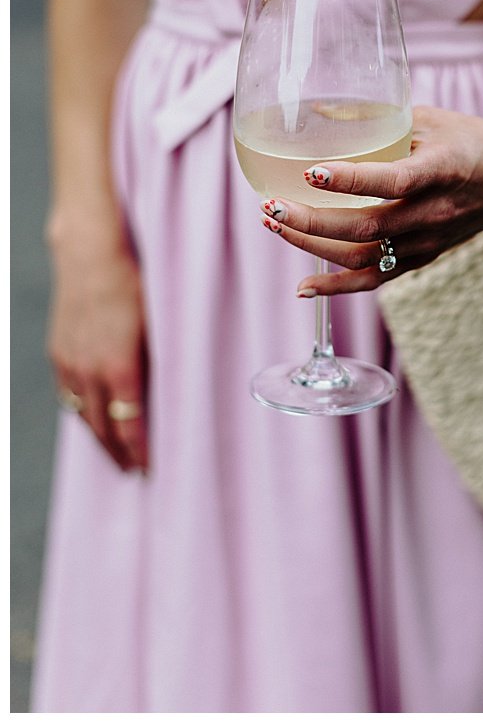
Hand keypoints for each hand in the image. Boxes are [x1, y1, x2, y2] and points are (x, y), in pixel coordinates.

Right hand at [47, 247, 148, 471]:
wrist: (90, 254)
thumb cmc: (137, 284)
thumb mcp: (161, 323)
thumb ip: (164, 362)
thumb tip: (180, 391)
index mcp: (120, 367)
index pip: (130, 424)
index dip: (140, 451)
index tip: (151, 469)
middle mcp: (89, 371)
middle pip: (103, 427)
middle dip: (119, 453)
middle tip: (135, 472)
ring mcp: (69, 363)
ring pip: (82, 415)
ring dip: (99, 438)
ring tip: (115, 455)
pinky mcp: (58, 353)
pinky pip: (67, 395)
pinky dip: (82, 413)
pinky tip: (92, 419)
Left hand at [259, 105, 482, 295]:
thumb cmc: (473, 141)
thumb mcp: (434, 119)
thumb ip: (384, 121)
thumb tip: (320, 115)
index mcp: (443, 169)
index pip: (394, 180)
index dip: (351, 181)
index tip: (311, 173)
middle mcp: (436, 211)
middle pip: (367, 227)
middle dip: (312, 220)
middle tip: (270, 204)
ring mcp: (430, 240)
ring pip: (364, 256)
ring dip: (313, 246)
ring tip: (274, 224)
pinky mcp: (424, 257)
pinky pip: (376, 279)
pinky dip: (337, 286)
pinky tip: (303, 287)